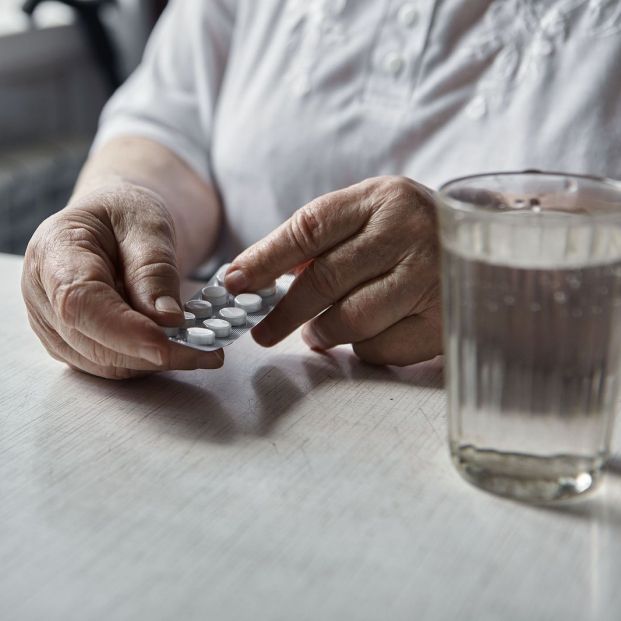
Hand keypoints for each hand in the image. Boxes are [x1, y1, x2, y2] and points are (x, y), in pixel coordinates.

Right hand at [22, 183, 223, 378]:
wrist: (113, 219)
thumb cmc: (127, 212)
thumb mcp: (149, 224)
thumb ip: (154, 269)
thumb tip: (167, 320)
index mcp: (54, 251)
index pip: (80, 302)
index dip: (124, 331)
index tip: (168, 345)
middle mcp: (41, 293)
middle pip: (92, 341)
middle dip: (154, 354)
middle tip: (211, 350)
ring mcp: (52, 323)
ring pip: (103, 362)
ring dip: (155, 362)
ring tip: (203, 348)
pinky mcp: (71, 341)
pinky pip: (110, 364)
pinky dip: (148, 361)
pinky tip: (180, 347)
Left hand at [225, 176, 441, 365]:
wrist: (491, 247)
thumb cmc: (415, 233)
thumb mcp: (375, 215)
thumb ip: (325, 239)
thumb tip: (261, 273)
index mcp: (383, 199)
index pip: (310, 228)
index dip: (265, 258)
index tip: (233, 282)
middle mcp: (409, 232)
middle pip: (326, 280)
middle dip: (283, 311)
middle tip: (262, 331)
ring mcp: (432, 277)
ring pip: (352, 319)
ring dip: (323, 332)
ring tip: (317, 332)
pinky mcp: (445, 320)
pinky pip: (382, 347)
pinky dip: (362, 348)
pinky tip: (367, 335)